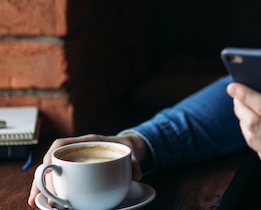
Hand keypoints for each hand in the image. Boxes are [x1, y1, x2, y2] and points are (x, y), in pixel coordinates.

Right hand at [27, 133, 149, 206]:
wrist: (129, 148)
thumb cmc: (126, 148)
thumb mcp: (131, 153)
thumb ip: (134, 162)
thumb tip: (137, 174)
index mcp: (87, 142)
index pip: (62, 144)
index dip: (52, 155)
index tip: (48, 168)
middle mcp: (76, 151)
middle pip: (51, 161)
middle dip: (42, 178)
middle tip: (39, 196)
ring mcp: (74, 161)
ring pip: (52, 172)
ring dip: (43, 186)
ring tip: (37, 202)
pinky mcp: (75, 172)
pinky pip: (59, 180)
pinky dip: (52, 190)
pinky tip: (49, 203)